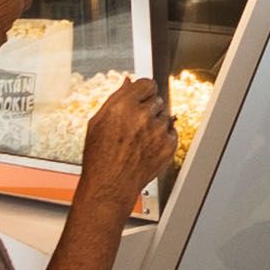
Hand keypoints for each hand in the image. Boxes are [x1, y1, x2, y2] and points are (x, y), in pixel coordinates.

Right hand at [78, 78, 177, 205]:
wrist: (110, 185)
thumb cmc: (100, 159)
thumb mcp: (97, 123)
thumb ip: (116, 99)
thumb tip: (127, 83)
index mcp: (123, 106)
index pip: (146, 83)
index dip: (143, 91)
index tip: (142, 96)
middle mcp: (143, 116)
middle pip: (156, 99)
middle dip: (148, 109)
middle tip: (136, 125)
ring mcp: (158, 131)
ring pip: (165, 117)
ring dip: (155, 125)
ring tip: (139, 140)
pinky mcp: (169, 145)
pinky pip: (171, 133)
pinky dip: (163, 139)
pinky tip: (147, 148)